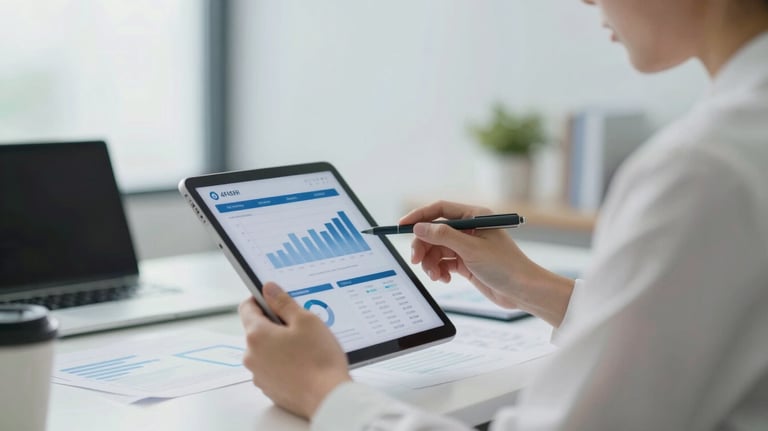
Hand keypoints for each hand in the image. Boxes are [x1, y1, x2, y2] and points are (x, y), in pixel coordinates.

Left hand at [238, 282, 350, 418]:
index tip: (274, 298)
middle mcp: (251, 356)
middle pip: (258, 330)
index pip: (247, 308)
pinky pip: (273, 368)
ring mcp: (259, 375)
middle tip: (301, 326)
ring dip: (280, 345)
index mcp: (257, 335)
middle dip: (276, 325)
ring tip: (306, 348)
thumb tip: (269, 288)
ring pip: (266, 350)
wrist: (328, 398)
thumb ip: (284, 302)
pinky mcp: (269, 389)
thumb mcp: (306, 320)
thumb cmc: (319, 359)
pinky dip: (284, 363)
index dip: (261, 299)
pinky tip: (304, 364)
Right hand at [400, 200, 573, 326]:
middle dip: (423, 246)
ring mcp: (468, 246)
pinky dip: (440, 270)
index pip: (440, 209)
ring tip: (436, 276)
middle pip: (434, 231)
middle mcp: (470, 229)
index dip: (419, 216)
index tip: (401, 225)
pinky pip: (444, 262)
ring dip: (431, 262)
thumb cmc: (505, 266)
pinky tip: (445, 279)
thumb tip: (419, 227)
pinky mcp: (467, 263)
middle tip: (415, 261)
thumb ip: (443, 236)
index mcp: (475, 216)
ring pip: (437, 249)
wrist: (523, 291)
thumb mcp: (470, 249)